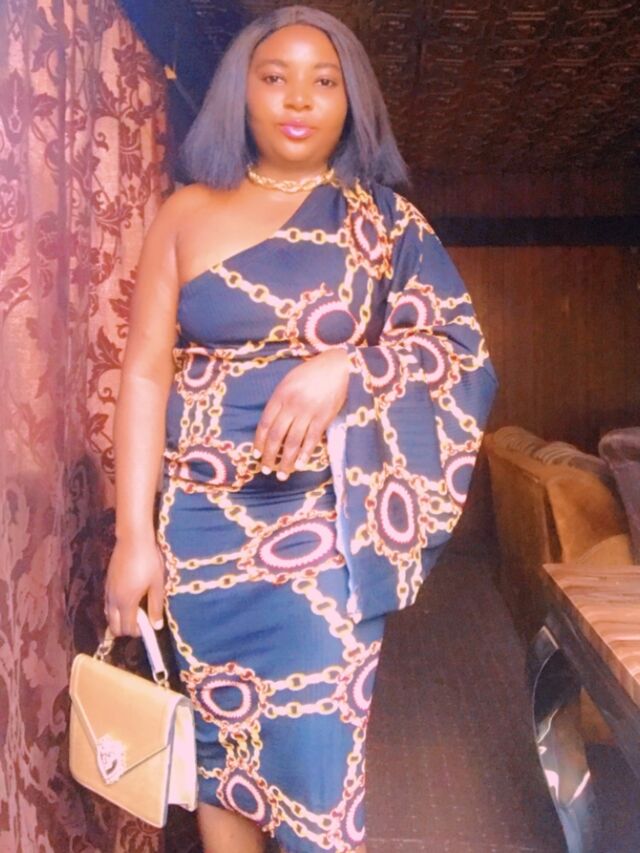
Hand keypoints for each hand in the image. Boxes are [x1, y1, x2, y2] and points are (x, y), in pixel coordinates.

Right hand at [104, 531, 165, 636]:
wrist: (133, 539)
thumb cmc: (149, 561)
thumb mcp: (157, 584)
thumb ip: (155, 606)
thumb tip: (156, 626)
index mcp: (126, 602)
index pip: (126, 629)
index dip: (138, 632)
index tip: (148, 625)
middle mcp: (113, 600)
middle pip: (114, 627)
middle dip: (127, 629)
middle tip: (142, 619)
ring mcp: (107, 591)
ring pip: (109, 616)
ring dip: (120, 618)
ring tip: (136, 607)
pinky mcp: (107, 583)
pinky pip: (108, 604)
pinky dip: (116, 609)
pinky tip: (129, 597)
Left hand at [253, 348, 349, 478]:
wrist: (337, 367)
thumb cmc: (311, 373)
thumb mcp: (288, 382)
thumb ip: (279, 401)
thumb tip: (270, 424)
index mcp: (280, 396)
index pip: (264, 424)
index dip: (259, 442)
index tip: (256, 455)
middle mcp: (291, 406)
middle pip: (276, 437)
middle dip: (269, 457)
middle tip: (266, 470)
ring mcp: (308, 413)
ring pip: (292, 443)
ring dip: (286, 461)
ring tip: (282, 474)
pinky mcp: (323, 418)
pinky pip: (311, 440)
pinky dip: (305, 455)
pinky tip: (300, 465)